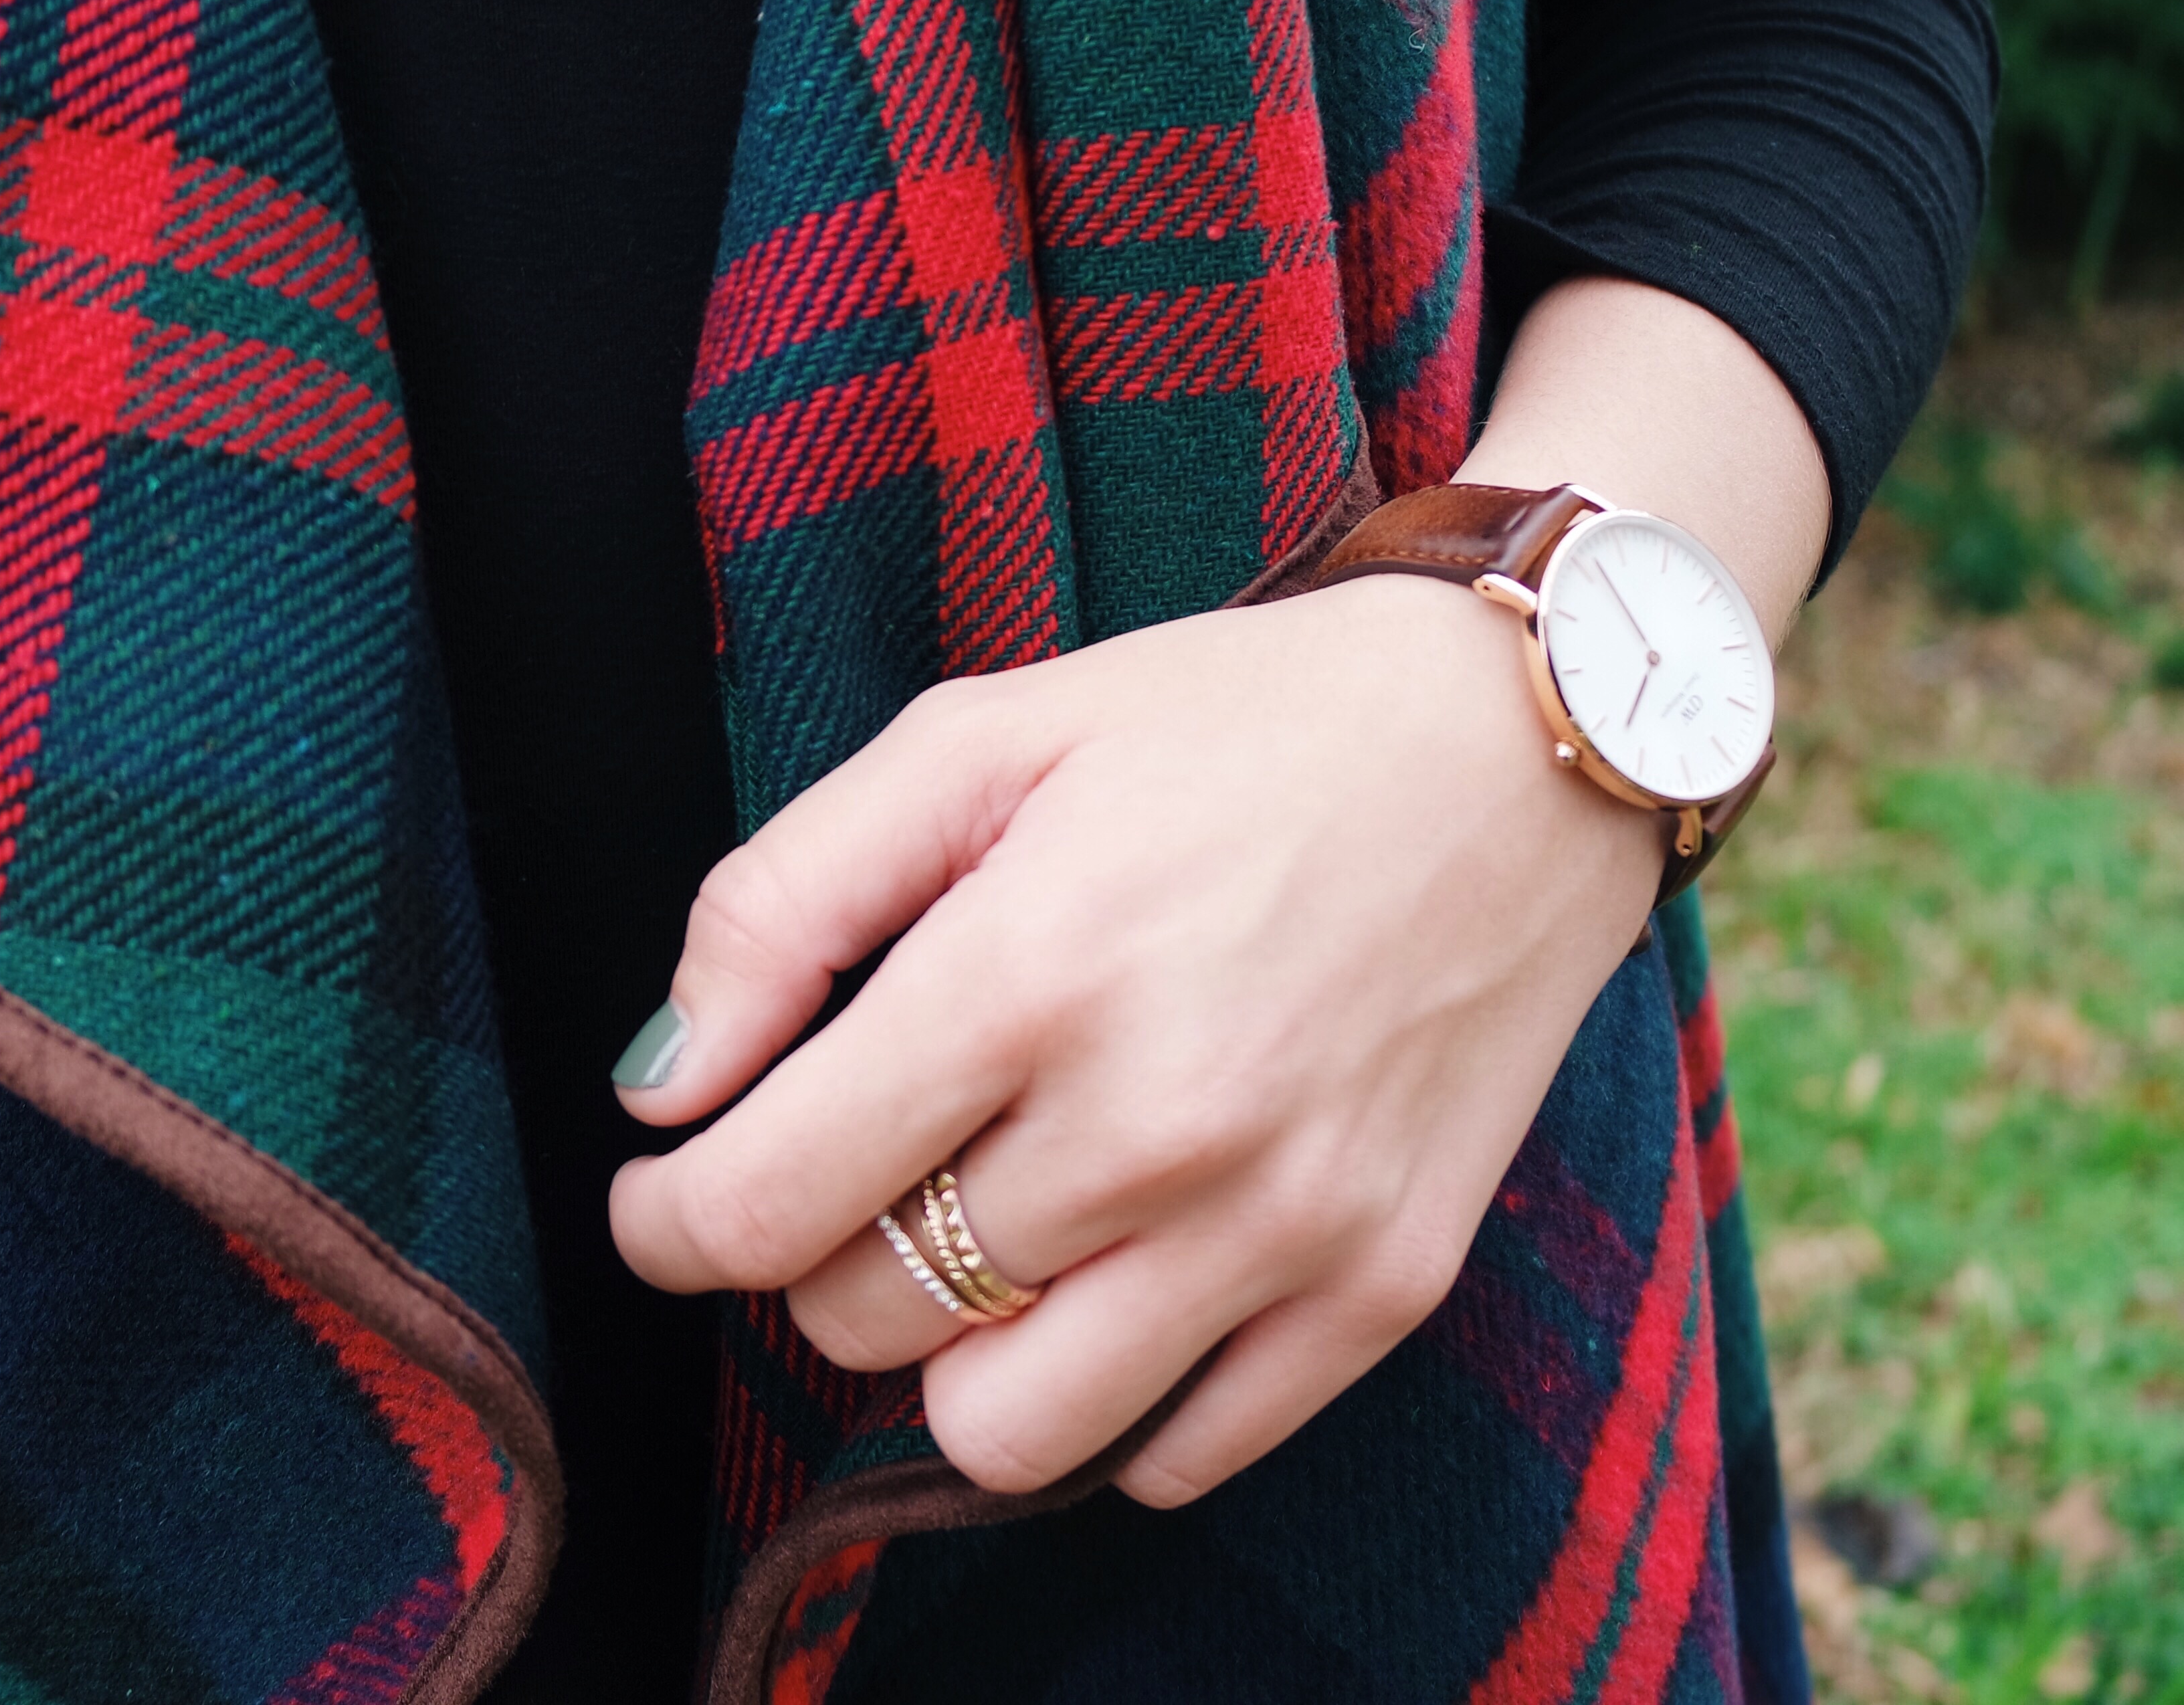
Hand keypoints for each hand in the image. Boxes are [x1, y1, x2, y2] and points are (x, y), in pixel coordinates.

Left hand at [605, 572, 1669, 1506]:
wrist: (1522, 742)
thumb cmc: (1227, 727)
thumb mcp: (976, 738)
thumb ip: (780, 904)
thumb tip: (661, 1085)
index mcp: (1030, 972)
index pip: (763, 1204)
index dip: (668, 1222)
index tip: (663, 1194)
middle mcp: (1156, 1124)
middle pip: (862, 1316)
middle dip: (814, 1250)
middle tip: (860, 1153)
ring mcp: (1281, 1226)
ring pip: (1000, 1431)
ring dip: (947, 1351)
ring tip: (978, 1226)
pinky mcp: (1383, 1288)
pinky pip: (1175, 1457)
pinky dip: (1108, 1396)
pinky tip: (1111, 1267)